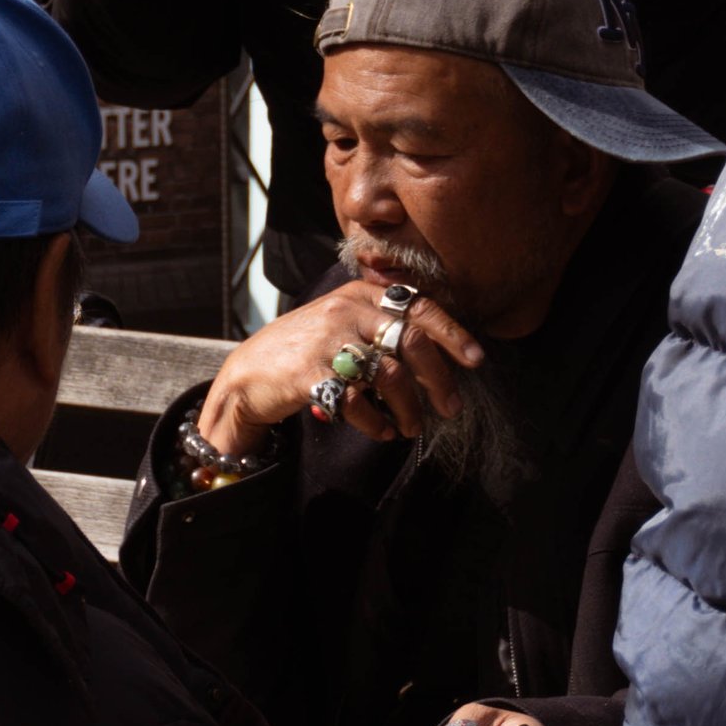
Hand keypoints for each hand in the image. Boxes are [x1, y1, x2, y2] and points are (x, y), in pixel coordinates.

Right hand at [196, 278, 485, 459]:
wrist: (249, 373)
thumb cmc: (306, 350)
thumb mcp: (343, 322)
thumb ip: (383, 326)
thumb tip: (441, 353)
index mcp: (360, 293)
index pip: (418, 306)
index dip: (452, 333)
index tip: (476, 360)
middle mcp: (346, 310)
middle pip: (412, 341)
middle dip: (439, 380)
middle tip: (451, 408)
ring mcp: (327, 341)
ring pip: (390, 375)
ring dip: (410, 409)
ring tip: (411, 428)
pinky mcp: (310, 374)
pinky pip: (358, 402)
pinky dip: (377, 423)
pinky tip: (381, 431)